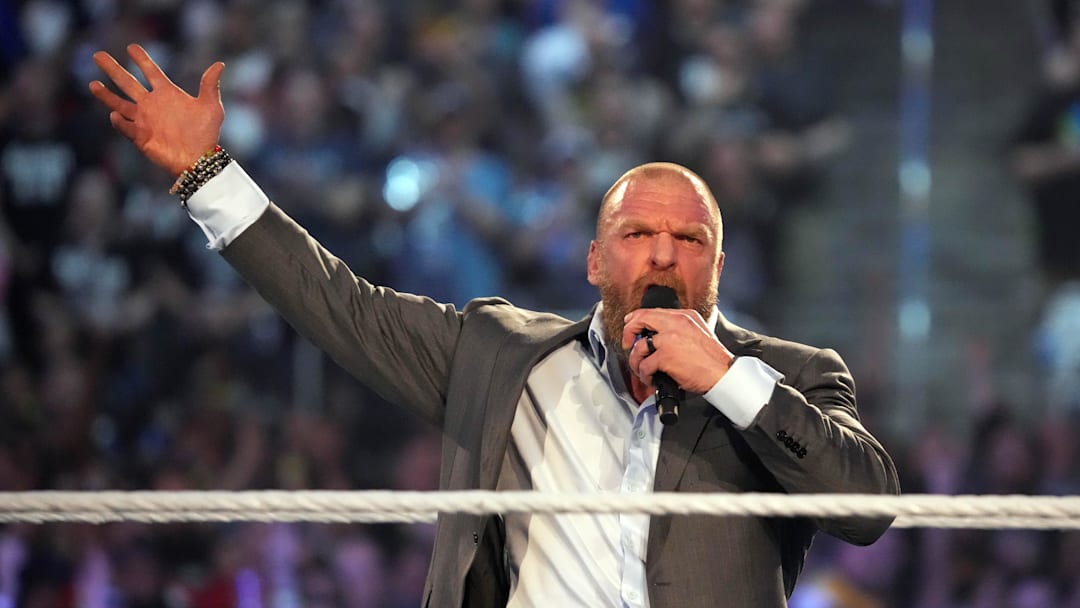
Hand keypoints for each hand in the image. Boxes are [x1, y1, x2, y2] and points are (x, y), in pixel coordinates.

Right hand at [89, 44, 224, 175]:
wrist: (200, 160)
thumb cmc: (206, 134)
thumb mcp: (211, 107)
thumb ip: (210, 85)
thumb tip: (219, 64)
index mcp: (167, 94)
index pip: (151, 72)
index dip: (141, 59)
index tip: (131, 47)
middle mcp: (152, 104)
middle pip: (128, 83)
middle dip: (113, 69)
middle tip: (97, 55)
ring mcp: (144, 121)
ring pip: (120, 104)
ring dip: (106, 95)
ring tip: (92, 84)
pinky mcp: (141, 137)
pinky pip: (126, 128)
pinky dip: (120, 122)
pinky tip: (114, 115)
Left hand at [621, 308, 734, 393]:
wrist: (723, 373)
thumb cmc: (712, 359)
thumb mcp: (698, 332)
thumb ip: (679, 329)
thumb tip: (658, 335)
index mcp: (684, 316)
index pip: (652, 312)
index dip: (636, 319)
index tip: (631, 327)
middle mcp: (676, 323)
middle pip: (640, 319)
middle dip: (628, 332)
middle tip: (628, 345)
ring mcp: (669, 339)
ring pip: (639, 346)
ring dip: (636, 361)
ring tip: (642, 370)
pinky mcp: (666, 356)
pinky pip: (644, 365)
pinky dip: (644, 375)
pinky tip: (651, 379)